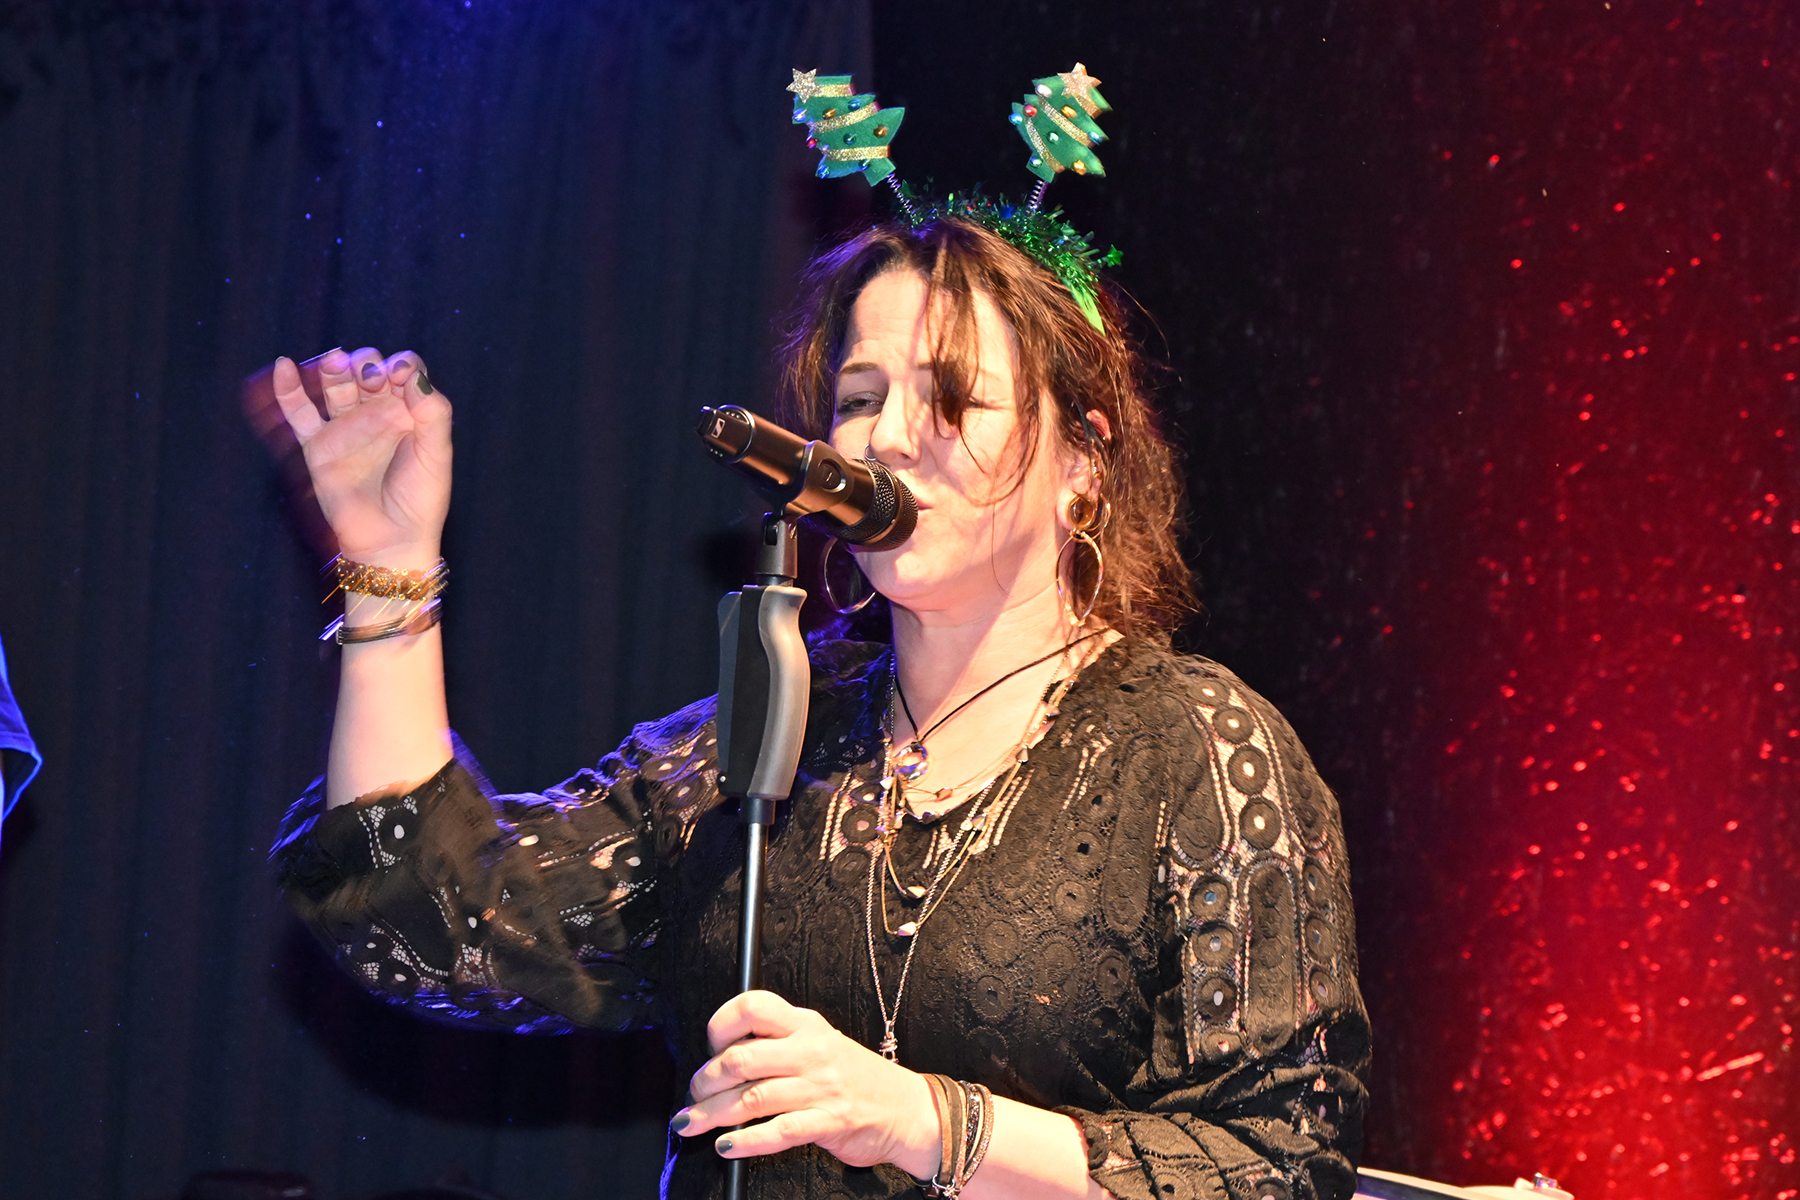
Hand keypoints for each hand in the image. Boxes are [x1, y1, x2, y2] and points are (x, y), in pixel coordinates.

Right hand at [270, 347, 451, 563]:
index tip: (400, 372)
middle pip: (368, 372)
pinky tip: (283, 365)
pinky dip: (288, 389)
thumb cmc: (420, 500)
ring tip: (337, 362)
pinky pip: (299, 413)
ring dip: (336, 368)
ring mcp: (346, 429)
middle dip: (368, 366)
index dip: (402, 364)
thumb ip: (432, 413)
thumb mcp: (436, 454)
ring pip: (336, 386)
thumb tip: (413, 376)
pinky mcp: (318, 446)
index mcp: (409, 414)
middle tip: (372, 379)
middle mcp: (377, 416)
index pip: (404, 372)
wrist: (390, 540)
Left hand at [675, 991, 941, 1177]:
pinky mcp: (828, 1122)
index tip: (708, 1047)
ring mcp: (820, 1087)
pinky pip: (778, 1131)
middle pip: (741, 1058)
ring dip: (712, 1114)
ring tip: (691, 1124)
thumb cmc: (853, 1077)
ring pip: (751, 1098)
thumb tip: (721, 1059)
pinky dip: (745, 1142)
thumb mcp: (819, 1043)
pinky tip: (726, 1147)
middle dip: (705, 1080)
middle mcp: (810, 1050)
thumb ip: (778, 1044)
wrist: (906, 1108)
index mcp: (804, 1024)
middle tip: (693, 1095)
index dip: (720, 1025)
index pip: (753, 1005)